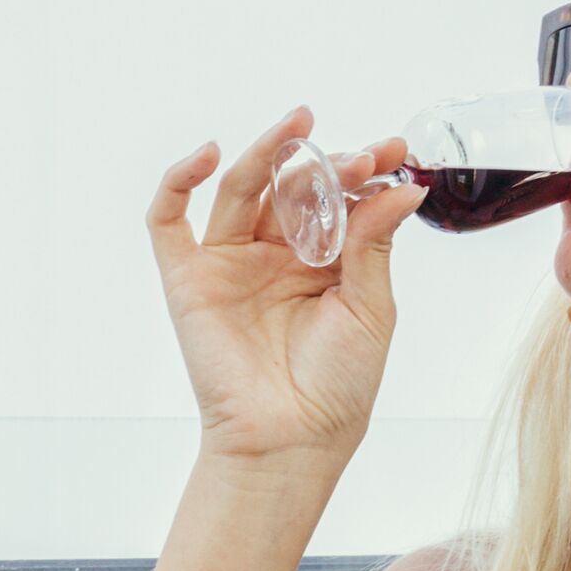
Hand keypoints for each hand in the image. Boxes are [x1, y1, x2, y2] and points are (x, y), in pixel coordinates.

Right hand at [148, 111, 418, 471]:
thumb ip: (374, 243)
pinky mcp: (189, 279)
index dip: (363, 170)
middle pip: (291, 186)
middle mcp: (276, 254)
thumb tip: (401, 188)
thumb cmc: (337, 386)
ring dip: (266, 154)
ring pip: (241, 189)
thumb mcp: (369, 307)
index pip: (339, 197)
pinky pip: (169, 221)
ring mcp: (231, 262)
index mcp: (324, 260)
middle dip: (324, 163)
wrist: (292, 440)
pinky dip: (179, 181)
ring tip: (298, 129)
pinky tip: (208, 155)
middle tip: (359, 156)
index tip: (395, 151)